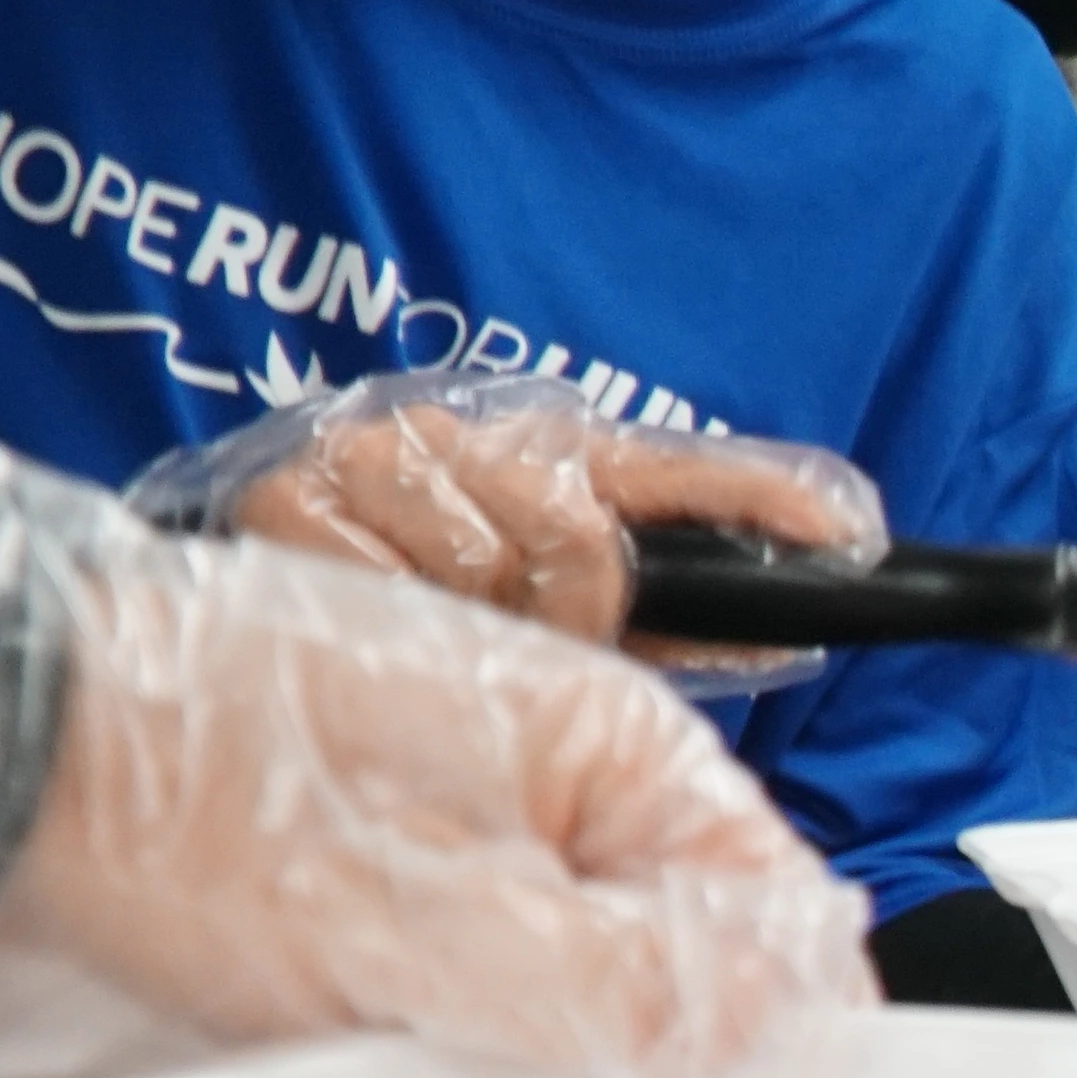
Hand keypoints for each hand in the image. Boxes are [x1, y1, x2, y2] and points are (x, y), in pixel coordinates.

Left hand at [2, 515, 874, 1077]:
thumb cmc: (190, 790)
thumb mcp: (445, 932)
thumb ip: (642, 995)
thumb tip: (790, 1045)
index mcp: (631, 748)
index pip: (792, 921)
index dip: (759, 1039)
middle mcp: (572, 761)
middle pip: (688, 952)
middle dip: (623, 1039)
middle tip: (502, 1061)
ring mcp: (483, 798)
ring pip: (578, 966)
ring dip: (515, 1028)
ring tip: (396, 1021)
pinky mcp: (401, 844)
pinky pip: (480, 956)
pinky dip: (433, 1003)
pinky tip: (353, 1007)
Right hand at [127, 372, 885, 653]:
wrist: (228, 598)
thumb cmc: (413, 614)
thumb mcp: (552, 612)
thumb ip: (660, 618)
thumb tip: (784, 632)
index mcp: (549, 456)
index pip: (679, 474)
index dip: (765, 500)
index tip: (848, 541)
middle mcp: (467, 436)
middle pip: (577, 539)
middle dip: (571, 616)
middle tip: (526, 641)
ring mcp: (375, 456)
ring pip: (486, 566)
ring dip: (477, 626)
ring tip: (434, 635)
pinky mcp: (291, 496)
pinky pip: (387, 586)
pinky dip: (391, 619)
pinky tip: (366, 621)